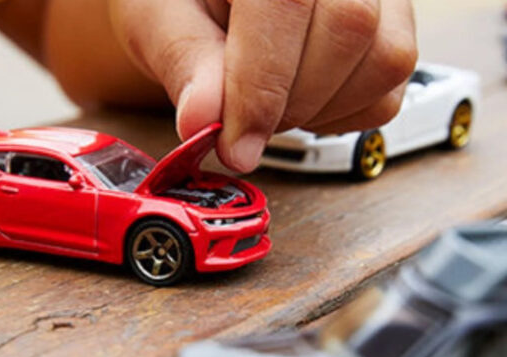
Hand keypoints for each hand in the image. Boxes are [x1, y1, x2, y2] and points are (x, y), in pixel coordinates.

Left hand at [107, 0, 417, 171]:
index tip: (235, 145)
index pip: (286, 4)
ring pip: (384, 61)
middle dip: (287, 101)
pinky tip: (297, 101)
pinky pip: (389, 90)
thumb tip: (205, 119)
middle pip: (348, 29)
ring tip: (266, 104)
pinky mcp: (395, 25)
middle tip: (241, 127)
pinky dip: (340, 116)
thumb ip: (185, 63)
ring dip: (317, 111)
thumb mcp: (158, 21)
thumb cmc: (181, 2)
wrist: (207, 4)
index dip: (261, 87)